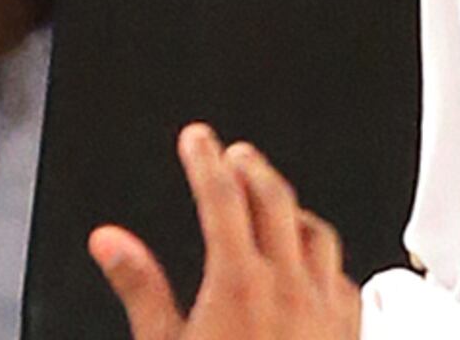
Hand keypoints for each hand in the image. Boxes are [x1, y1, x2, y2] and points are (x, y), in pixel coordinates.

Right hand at [90, 124, 360, 339]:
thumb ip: (140, 286)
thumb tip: (110, 242)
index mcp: (240, 281)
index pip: (223, 196)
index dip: (206, 159)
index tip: (197, 139)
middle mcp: (291, 285)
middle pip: (277, 199)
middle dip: (252, 168)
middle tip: (233, 153)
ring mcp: (325, 307)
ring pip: (318, 231)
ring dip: (293, 206)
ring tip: (274, 196)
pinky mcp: (348, 331)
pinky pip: (342, 274)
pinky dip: (323, 254)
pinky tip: (314, 260)